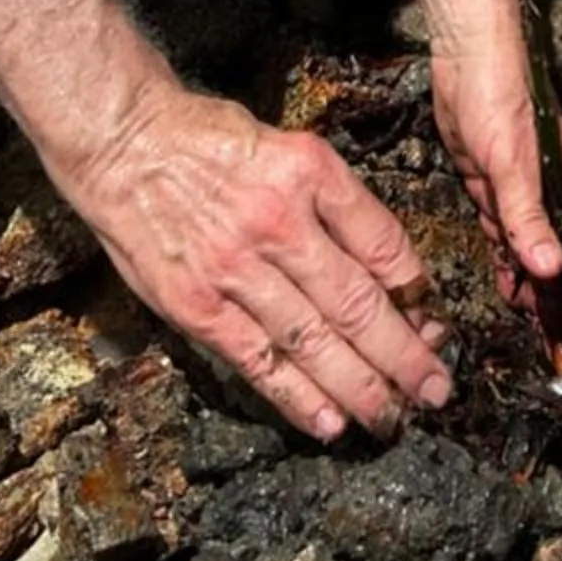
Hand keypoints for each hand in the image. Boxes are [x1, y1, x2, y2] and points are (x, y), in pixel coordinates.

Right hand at [77, 81, 451, 441]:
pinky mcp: (196, 304)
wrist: (124, 140)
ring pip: (314, 340)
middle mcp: (279, 221)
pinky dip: (297, 396)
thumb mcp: (286, 144)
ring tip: (393, 417)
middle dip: (404, 354)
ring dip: (360, 386)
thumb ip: (330, 202)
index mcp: (310, 171)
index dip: (418, 293)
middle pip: (357, 302)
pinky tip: (329, 422)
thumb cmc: (207, 139)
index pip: (383, 243)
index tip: (436, 323)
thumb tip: (379, 265)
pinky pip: (258, 358)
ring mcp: (235, 267)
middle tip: (436, 389)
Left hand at [433, 33, 561, 325]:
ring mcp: (522, 191)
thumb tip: (551, 272)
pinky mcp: (492, 184)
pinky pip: (503, 232)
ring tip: (527, 327)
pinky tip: (504, 285)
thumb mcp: (512, 164)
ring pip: (531, 250)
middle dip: (558, 303)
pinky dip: (505, 260)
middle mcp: (553, 195)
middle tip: (551, 349)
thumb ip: (528, 218)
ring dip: (530, 286)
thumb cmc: (500, 99)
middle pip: (560, 260)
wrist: (466, 56)